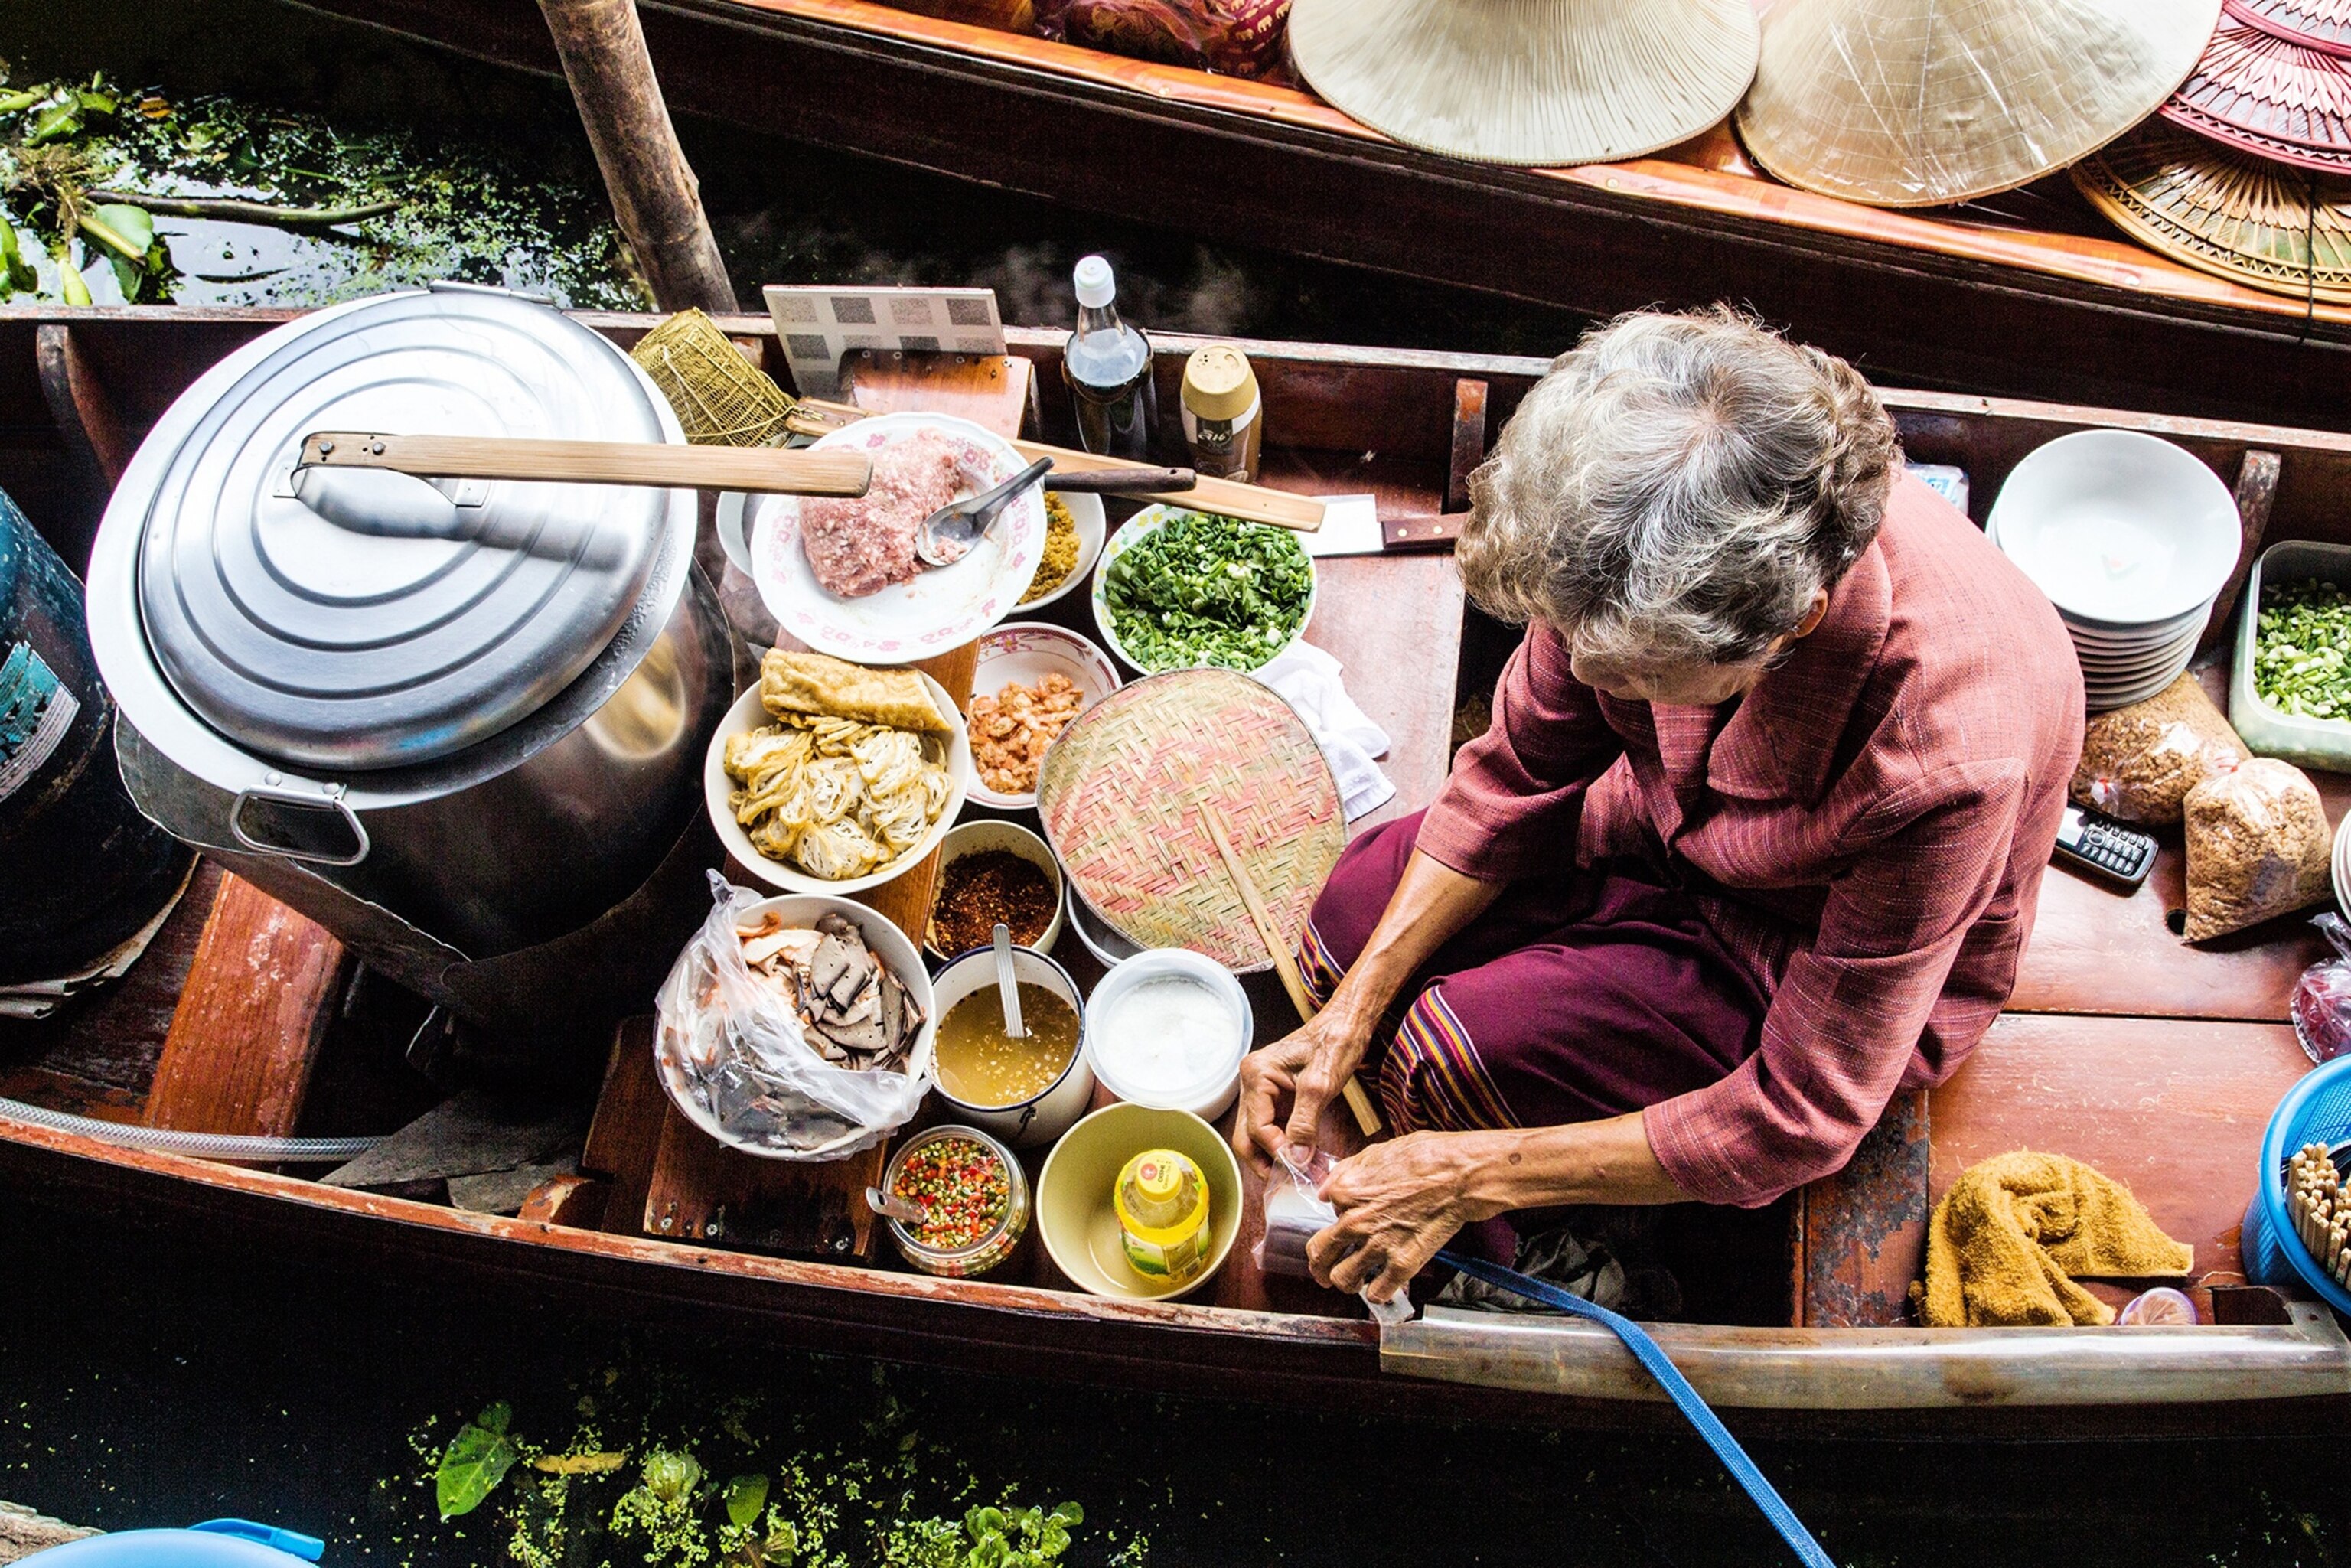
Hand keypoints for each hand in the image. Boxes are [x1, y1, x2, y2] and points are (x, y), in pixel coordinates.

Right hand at [1232, 1006, 1370, 1174]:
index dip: (1277, 1151)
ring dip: (1277, 1156)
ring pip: (1259, 1134)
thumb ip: (1305, 1125)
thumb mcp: (1320, 1086)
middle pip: (1248, 1135)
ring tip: (1300, 1175)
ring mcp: (1263, 1089)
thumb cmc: (1335, 1042)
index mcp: (1256, 1074)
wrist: (1348, 1023)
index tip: (1299, 1169)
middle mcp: (1252, 1082)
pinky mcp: (1277, 1095)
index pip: (1257, 1127)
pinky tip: (1304, 1159)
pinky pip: (1275, 1127)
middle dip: (1267, 1162)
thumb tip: (1295, 1160)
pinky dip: (1287, 1145)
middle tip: (1288, 1183)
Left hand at [1308, 1131, 1500, 1303]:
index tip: (1350, 1219)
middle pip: (1319, 1254)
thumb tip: (1326, 1190)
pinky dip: (1377, 1293)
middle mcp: (1355, 1221)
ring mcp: (1378, 1244)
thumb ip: (1345, 1172)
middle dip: (1318, 1265)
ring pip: (1341, 1279)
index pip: (1327, 1213)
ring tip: (1353, 1281)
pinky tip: (1381, 1287)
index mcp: (1346, 1191)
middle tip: (1323, 1270)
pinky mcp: (1402, 1264)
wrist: (1460, 1175)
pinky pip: (1377, 1293)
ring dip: (1345, 1282)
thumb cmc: (1426, 1157)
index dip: (1341, 1215)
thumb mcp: (1376, 1151)